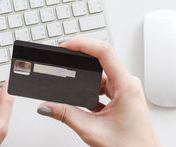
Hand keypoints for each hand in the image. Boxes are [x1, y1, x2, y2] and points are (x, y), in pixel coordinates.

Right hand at [36, 38, 158, 146]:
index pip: (104, 52)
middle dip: (80, 58)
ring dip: (84, 78)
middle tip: (62, 57)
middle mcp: (128, 84)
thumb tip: (47, 105)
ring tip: (70, 82)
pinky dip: (90, 90)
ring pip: (100, 74)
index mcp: (126, 86)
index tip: (66, 45)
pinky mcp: (122, 98)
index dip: (83, 43)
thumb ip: (66, 115)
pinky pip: (103, 86)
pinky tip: (82, 100)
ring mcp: (125, 90)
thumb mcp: (93, 131)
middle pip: (101, 59)